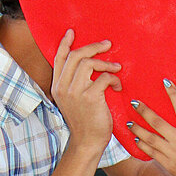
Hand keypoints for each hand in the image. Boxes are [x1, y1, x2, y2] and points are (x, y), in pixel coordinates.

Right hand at [51, 29, 121, 152]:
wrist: (87, 143)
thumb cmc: (85, 121)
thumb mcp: (74, 100)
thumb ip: (76, 84)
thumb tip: (90, 65)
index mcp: (58, 86)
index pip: (59, 59)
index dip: (64, 43)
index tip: (72, 32)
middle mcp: (63, 87)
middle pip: (76, 56)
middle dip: (93, 47)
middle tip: (107, 45)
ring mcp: (75, 92)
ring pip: (89, 63)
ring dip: (106, 63)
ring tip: (117, 68)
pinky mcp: (90, 98)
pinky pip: (103, 78)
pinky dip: (113, 79)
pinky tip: (117, 86)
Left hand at [127, 79, 175, 175]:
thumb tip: (171, 120)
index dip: (174, 94)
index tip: (166, 81)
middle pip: (159, 122)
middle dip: (144, 111)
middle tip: (134, 102)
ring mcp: (173, 153)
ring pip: (150, 137)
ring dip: (138, 128)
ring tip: (129, 122)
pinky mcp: (167, 164)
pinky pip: (150, 151)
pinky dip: (142, 144)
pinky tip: (136, 138)